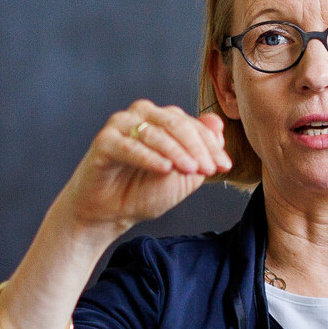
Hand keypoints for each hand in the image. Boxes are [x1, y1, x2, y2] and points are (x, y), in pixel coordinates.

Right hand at [55, 101, 232, 238]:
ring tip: (190, 170)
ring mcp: (121, 125)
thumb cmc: (146, 190)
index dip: (211, 146)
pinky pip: (128, 146)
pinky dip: (149, 156)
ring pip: (154, 132)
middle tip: (208, 169)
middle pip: (176, 123)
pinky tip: (164, 168)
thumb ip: (201, 149)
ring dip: (176, 152)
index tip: (225, 166)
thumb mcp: (185, 174)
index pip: (193, 125)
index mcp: (164, 120)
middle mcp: (143, 115)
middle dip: (196, 147)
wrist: (112, 212)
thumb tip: (217, 122)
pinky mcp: (103, 141)